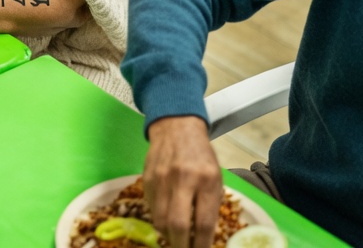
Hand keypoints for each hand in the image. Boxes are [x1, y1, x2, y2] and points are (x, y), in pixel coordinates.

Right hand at [144, 116, 222, 247]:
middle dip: (181, 245)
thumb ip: (210, 203)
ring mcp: (161, 179)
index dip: (202, 243)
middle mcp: (183, 179)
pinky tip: (166, 221)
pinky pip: (152, 209)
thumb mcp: (215, 176)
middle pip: (178, 225)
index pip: (204, 221)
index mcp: (207, 179)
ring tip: (176, 239)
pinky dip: (159, 220)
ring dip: (168, 235)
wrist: (176, 127)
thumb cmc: (201, 155)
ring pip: (161, 220)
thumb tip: (203, 234)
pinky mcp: (147, 180)